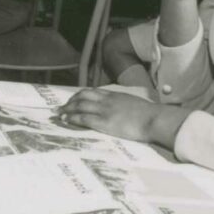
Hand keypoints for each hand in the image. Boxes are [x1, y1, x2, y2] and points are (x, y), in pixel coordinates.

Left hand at [58, 88, 187, 147]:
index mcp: (115, 96)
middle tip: (62, 106)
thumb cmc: (151, 116)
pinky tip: (65, 120)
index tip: (74, 99)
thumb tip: (126, 112)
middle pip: (83, 96)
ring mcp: (105, 110)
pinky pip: (83, 118)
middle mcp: (107, 100)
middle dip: (70, 101)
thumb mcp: (136, 106)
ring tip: (59, 113)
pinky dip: (72, 118)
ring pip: (80, 105)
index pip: (93, 92)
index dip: (81, 95)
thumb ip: (127, 106)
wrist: (154, 119)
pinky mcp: (104, 122)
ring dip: (67, 109)